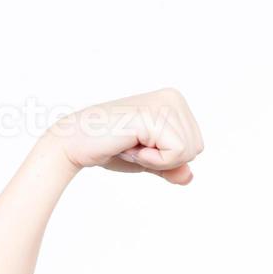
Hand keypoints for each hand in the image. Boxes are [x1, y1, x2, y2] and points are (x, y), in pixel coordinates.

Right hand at [44, 87, 204, 184]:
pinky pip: (176, 154)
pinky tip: (130, 145)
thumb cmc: (111, 148)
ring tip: (131, 144)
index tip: (141, 145)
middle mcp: (173, 97)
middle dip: (165, 160)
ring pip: (188, 152)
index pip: (196, 146)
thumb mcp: (151, 161)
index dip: (169, 158)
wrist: (76, 144)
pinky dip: (153, 160)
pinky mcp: (154, 116)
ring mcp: (164, 104)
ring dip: (157, 160)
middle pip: (196, 149)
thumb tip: (189, 177)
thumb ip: (173, 167)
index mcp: (175, 102)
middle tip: (134, 146)